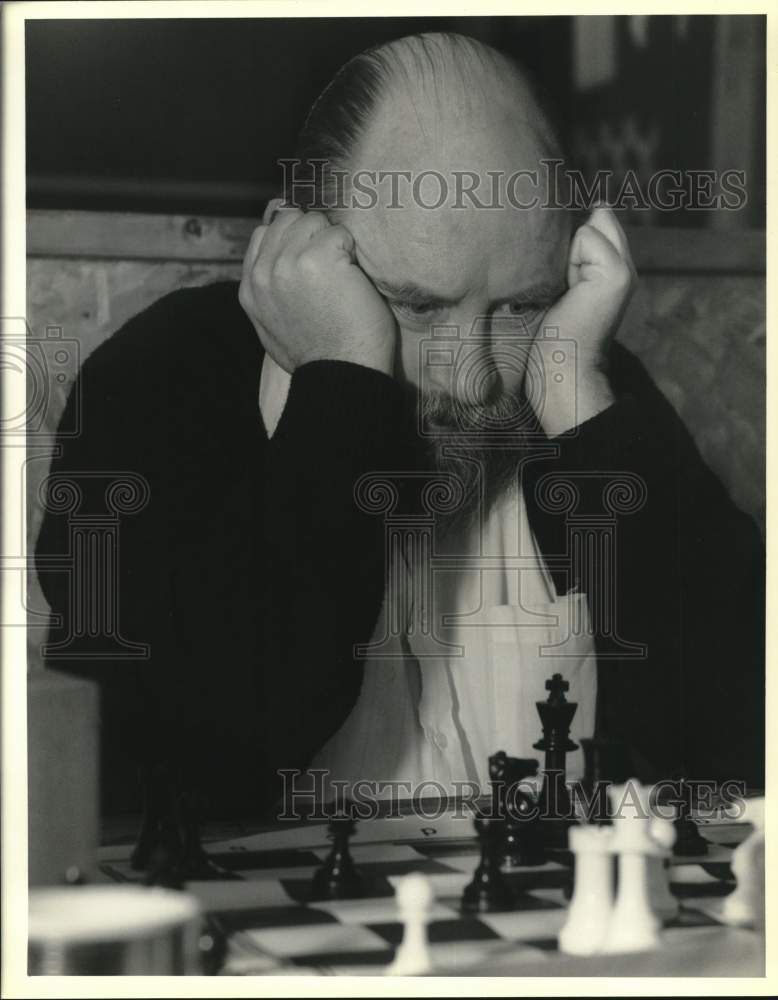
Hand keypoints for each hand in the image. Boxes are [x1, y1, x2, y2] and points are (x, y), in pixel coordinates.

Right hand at [239, 201, 395, 375]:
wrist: (341, 375)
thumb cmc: (320, 357)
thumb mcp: (274, 327)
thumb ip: (270, 291)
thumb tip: (276, 264)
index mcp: (250, 289)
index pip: (264, 233)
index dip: (293, 237)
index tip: (313, 256)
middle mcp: (264, 272)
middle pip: (289, 219)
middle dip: (314, 234)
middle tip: (333, 268)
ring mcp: (288, 262)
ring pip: (314, 220)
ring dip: (335, 241)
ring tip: (343, 276)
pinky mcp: (318, 258)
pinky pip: (340, 233)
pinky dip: (353, 251)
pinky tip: (353, 280)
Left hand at [532, 207, 636, 435]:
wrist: (559, 365)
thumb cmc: (549, 331)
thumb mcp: (559, 282)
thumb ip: (573, 250)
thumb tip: (588, 209)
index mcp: (612, 267)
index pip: (597, 219)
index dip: (572, 240)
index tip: (565, 279)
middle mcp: (625, 265)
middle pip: (596, 218)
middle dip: (571, 244)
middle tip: (566, 286)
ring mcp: (625, 269)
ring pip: (589, 227)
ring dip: (568, 255)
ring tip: (567, 290)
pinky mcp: (617, 273)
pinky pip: (585, 237)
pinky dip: (570, 261)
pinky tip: (571, 291)